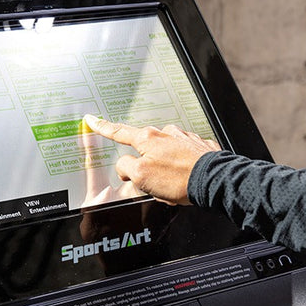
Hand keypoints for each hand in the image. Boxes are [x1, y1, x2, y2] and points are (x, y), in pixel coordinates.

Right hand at [83, 115, 220, 205]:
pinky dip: (182, 168)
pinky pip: (183, 157)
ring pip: (165, 154)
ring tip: (174, 186)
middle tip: (155, 184)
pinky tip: (186, 179)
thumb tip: (125, 166)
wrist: (213, 180)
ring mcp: (183, 138)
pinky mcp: (198, 147)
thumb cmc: (178, 179)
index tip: (92, 119)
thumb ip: (125, 167)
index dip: (103, 127)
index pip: (119, 132)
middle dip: (145, 165)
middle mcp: (165, 133)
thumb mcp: (141, 177)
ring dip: (165, 169)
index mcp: (147, 138)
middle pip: (144, 148)